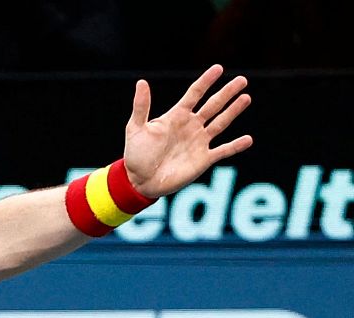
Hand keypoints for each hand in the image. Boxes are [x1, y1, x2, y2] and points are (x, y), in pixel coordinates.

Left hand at [123, 65, 252, 198]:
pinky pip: (223, 151)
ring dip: (234, 111)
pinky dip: (235, 146)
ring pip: (221, 123)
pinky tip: (248, 139)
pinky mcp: (203, 159)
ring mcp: (199, 142)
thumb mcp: (136, 129)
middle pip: (213, 105)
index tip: (218, 68)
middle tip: (242, 79)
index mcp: (176, 116)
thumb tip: (141, 82)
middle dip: (227, 93)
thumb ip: (141, 107)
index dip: (206, 81)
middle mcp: (191, 126)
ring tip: (246, 97)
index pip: (195, 94)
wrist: (139, 182)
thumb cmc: (135, 154)